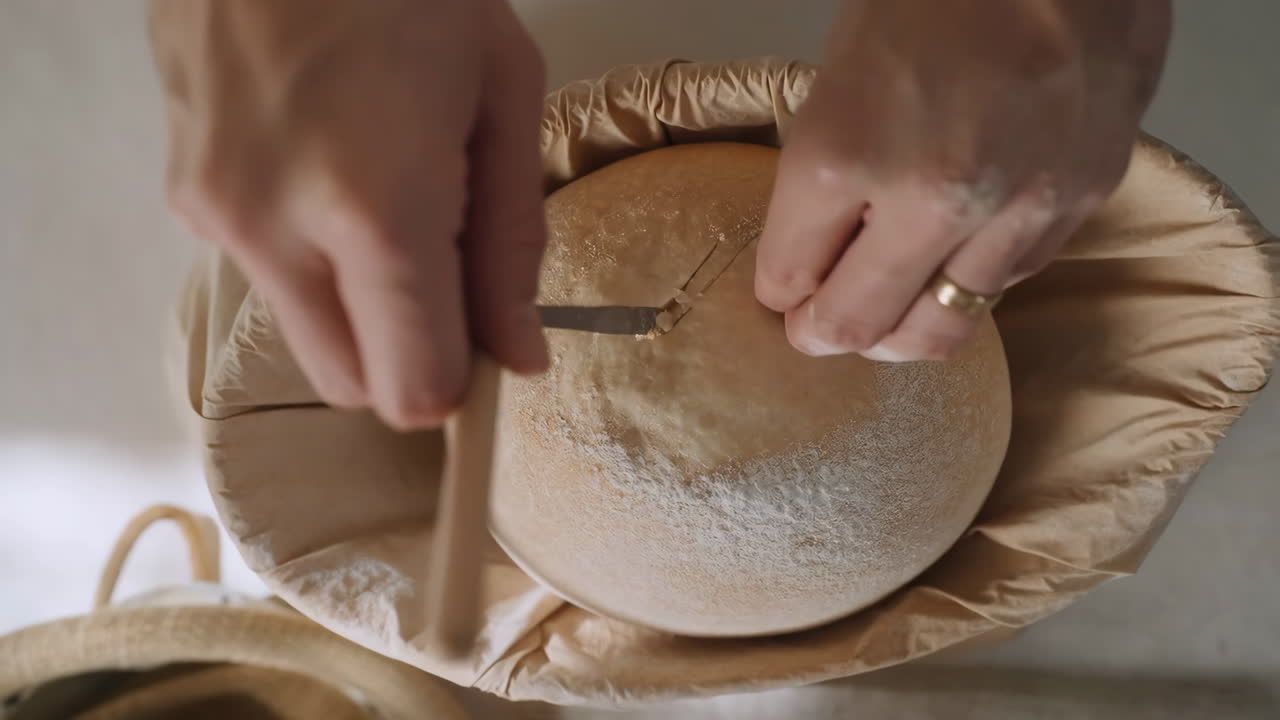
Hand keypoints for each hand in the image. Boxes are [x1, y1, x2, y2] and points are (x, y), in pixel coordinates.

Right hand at [149, 0, 547, 428]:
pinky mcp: (185, 197)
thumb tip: (520, 357)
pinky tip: (327, 167)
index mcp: (375, 206)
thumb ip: (512, 245)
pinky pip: (266, 274)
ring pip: (305, 335)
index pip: (414, 389)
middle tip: (445, 268)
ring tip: (383, 194)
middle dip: (408, 355)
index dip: (462, 387)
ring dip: (357, 305)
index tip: (490, 350)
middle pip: (353, 386)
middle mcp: (276, 229)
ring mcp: (215, 217)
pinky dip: (308, 255)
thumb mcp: (501, 95)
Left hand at [756, 0, 1170, 360]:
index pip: (786, 275)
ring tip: (885, 309)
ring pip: (938, 331)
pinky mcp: (1080, 203)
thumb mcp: (842, 68)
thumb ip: (825, 168)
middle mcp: (930, 198)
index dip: (777, 291)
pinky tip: (953, 257)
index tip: (782, 291)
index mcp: (844, 152)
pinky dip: (968, 284)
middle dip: (822, 334)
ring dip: (897, 329)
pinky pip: (1005, 284)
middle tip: (815, 328)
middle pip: (856, 327)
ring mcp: (1015, 207)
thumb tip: (813, 252)